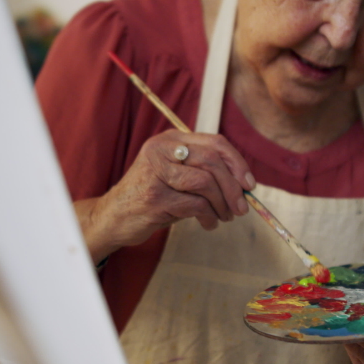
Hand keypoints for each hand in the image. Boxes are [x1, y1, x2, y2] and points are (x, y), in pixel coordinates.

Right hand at [76, 129, 253, 262]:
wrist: (114, 215)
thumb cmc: (151, 196)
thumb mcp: (174, 174)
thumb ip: (202, 170)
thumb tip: (243, 184)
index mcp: (170, 139)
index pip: (215, 143)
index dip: (238, 163)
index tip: (249, 185)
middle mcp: (161, 150)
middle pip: (213, 161)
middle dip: (233, 188)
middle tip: (241, 208)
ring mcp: (156, 173)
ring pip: (206, 183)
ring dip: (222, 204)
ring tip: (223, 217)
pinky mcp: (154, 197)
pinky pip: (195, 204)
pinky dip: (208, 216)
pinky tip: (208, 223)